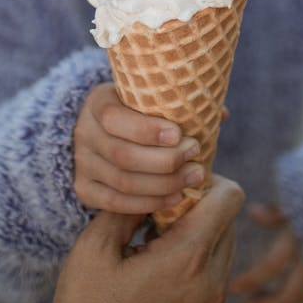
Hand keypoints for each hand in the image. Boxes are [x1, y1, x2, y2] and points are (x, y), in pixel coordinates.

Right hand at [38, 174, 244, 302]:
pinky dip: (197, 256)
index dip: (205, 179)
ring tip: (155, 236)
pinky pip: (217, 271)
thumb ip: (129, 206)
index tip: (173, 181)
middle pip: (229, 219)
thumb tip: (153, 184)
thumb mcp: (95, 247)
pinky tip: (158, 263)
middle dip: (200, 204)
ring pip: (225, 244)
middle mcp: (211, 283)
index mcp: (187, 259)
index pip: (229, 198)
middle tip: (158, 208)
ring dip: (199, 230)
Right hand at [74, 83, 204, 213]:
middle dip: (165, 160)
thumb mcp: (149, 99)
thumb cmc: (140, 112)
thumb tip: (220, 113)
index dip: (146, 129)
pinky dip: (148, 202)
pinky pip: (116, 203)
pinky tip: (175, 198)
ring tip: (193, 178)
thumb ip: (179, 104)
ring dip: (163, 184)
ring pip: (123, 181)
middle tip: (195, 156)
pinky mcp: (84, 189)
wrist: (105, 132)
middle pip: (122, 154)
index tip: (178, 134)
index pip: (114, 117)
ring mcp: (82, 163)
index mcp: (98, 102)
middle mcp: (84, 132)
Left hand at [230, 204, 302, 302]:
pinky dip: (299, 291)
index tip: (234, 289)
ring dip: (283, 301)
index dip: (251, 280)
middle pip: (291, 295)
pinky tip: (287, 288)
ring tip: (265, 301)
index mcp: (301, 238)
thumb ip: (276, 211)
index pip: (271, 266)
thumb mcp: (300, 198)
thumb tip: (253, 213)